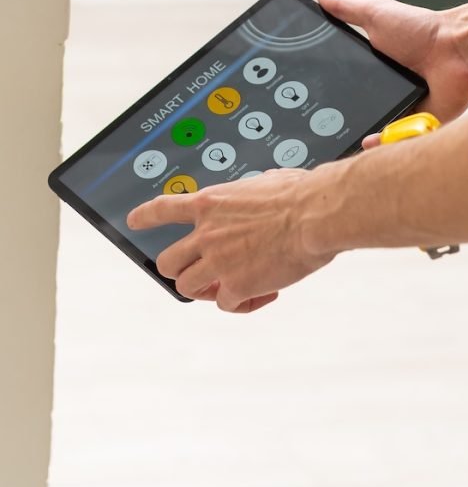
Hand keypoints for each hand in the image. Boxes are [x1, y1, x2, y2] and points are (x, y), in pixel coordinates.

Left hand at [127, 169, 335, 311]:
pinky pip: (226, 304)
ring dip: (206, 290)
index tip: (135, 221)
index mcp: (212, 203)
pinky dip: (242, 303)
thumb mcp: (266, 182)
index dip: (145, 217)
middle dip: (179, 269)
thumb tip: (264, 191)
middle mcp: (207, 233)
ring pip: (187, 287)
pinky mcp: (236, 285)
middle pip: (168, 261)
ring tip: (232, 287)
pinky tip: (264, 294)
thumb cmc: (301, 194)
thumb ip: (252, 193)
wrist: (315, 215)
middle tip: (201, 272)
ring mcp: (218, 261)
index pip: (164, 209)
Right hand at [318, 0, 467, 128]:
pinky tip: (368, 141)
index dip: (327, 89)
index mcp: (375, 67)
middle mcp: (387, 89)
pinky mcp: (418, 124)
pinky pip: (396, 139)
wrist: (458, 50)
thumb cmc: (422, 31)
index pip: (345, 82)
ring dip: (359, 133)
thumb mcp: (376, 14)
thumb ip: (347, 8)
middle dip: (338, 118)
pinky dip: (383, 141)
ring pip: (373, 127)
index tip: (306, 95)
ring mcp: (402, 107)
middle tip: (319, 124)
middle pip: (356, 108)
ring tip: (341, 138)